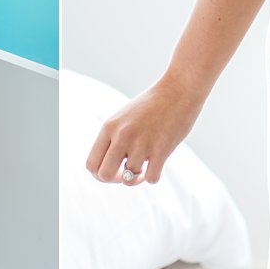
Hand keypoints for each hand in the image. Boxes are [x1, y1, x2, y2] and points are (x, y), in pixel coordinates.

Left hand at [85, 72, 204, 185]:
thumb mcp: (123, 118)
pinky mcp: (161, 149)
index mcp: (109, 127)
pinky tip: (158, 162)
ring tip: (146, 161)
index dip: (100, 174)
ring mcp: (141, 143)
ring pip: (129, 178)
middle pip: (105, 175)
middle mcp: (122, 135)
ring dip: (138, 176)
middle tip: (127, 171)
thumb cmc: (151, 106)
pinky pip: (151, 179)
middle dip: (116, 178)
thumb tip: (107, 172)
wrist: (178, 89)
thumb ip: (113, 140)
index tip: (114, 169)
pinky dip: (154, 175)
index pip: (91, 164)